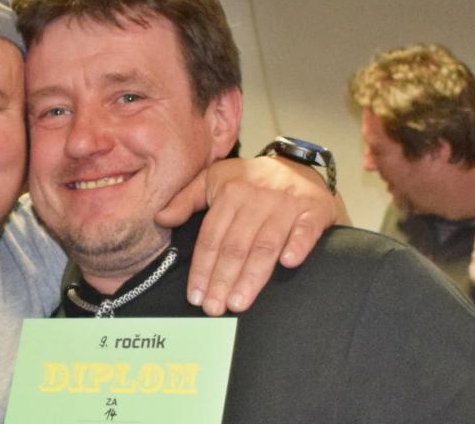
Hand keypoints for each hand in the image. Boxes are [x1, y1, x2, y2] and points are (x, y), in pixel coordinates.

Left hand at [156, 155, 339, 315]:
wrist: (298, 166)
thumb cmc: (251, 180)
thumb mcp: (214, 180)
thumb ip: (186, 200)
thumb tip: (161, 218)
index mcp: (230, 191)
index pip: (212, 236)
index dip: (202, 268)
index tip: (195, 296)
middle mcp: (257, 197)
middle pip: (236, 245)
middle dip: (223, 279)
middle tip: (214, 308)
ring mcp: (286, 204)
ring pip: (266, 244)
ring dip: (252, 276)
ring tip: (239, 302)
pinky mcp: (313, 210)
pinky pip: (305, 229)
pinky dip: (297, 245)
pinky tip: (288, 263)